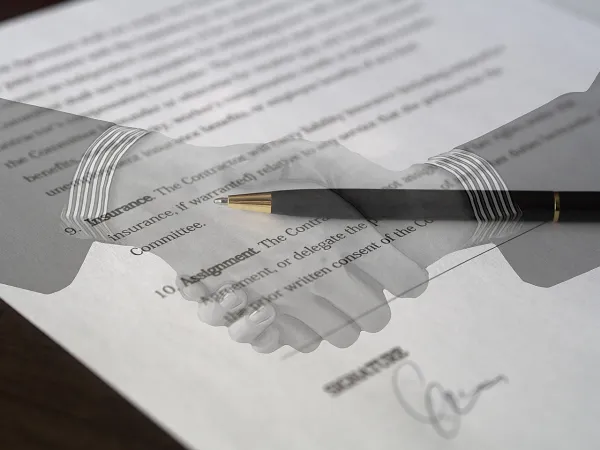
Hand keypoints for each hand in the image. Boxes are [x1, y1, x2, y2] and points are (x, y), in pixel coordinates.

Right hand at [174, 139, 472, 352]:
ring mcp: (286, 304)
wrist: (176, 201)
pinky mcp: (257, 317)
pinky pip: (301, 342)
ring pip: (342, 336)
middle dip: (375, 300)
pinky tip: (296, 302)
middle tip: (360, 278)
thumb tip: (401, 191)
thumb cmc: (241, 173)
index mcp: (338, 238)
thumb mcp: (303, 155)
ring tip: (328, 290)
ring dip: (342, 317)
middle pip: (377, 317)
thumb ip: (357, 174)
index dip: (410, 276)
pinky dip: (305, 328)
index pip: (405, 279)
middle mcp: (318, 279)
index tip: (404, 272)